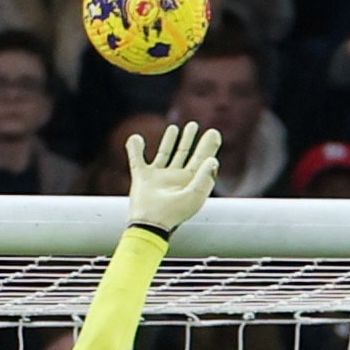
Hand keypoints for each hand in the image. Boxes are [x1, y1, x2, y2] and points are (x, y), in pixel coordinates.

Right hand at [125, 121, 219, 235]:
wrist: (149, 224)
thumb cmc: (173, 213)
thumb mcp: (194, 196)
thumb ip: (205, 176)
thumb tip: (214, 159)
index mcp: (190, 182)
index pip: (201, 160)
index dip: (208, 146)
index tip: (214, 132)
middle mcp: (175, 179)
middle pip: (184, 155)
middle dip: (190, 140)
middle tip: (193, 125)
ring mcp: (158, 178)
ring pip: (165, 155)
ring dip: (169, 141)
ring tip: (175, 128)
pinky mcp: (141, 178)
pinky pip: (137, 159)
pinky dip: (135, 149)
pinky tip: (135, 138)